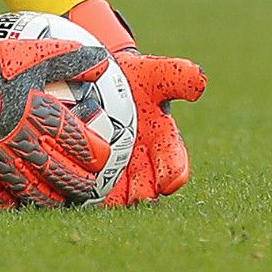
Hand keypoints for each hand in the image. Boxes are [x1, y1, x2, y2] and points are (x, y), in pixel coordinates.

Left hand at [67, 0, 207, 204]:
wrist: (99, 78)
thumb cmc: (134, 77)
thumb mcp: (155, 74)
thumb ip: (178, 78)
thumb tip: (200, 80)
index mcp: (164, 143)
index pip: (175, 166)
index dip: (173, 175)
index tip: (167, 181)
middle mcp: (143, 163)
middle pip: (145, 187)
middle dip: (140, 192)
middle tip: (132, 194)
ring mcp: (116, 169)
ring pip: (116, 193)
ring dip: (110, 197)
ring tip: (99, 195)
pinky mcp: (89, 170)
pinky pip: (86, 187)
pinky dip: (81, 190)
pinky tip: (71, 188)